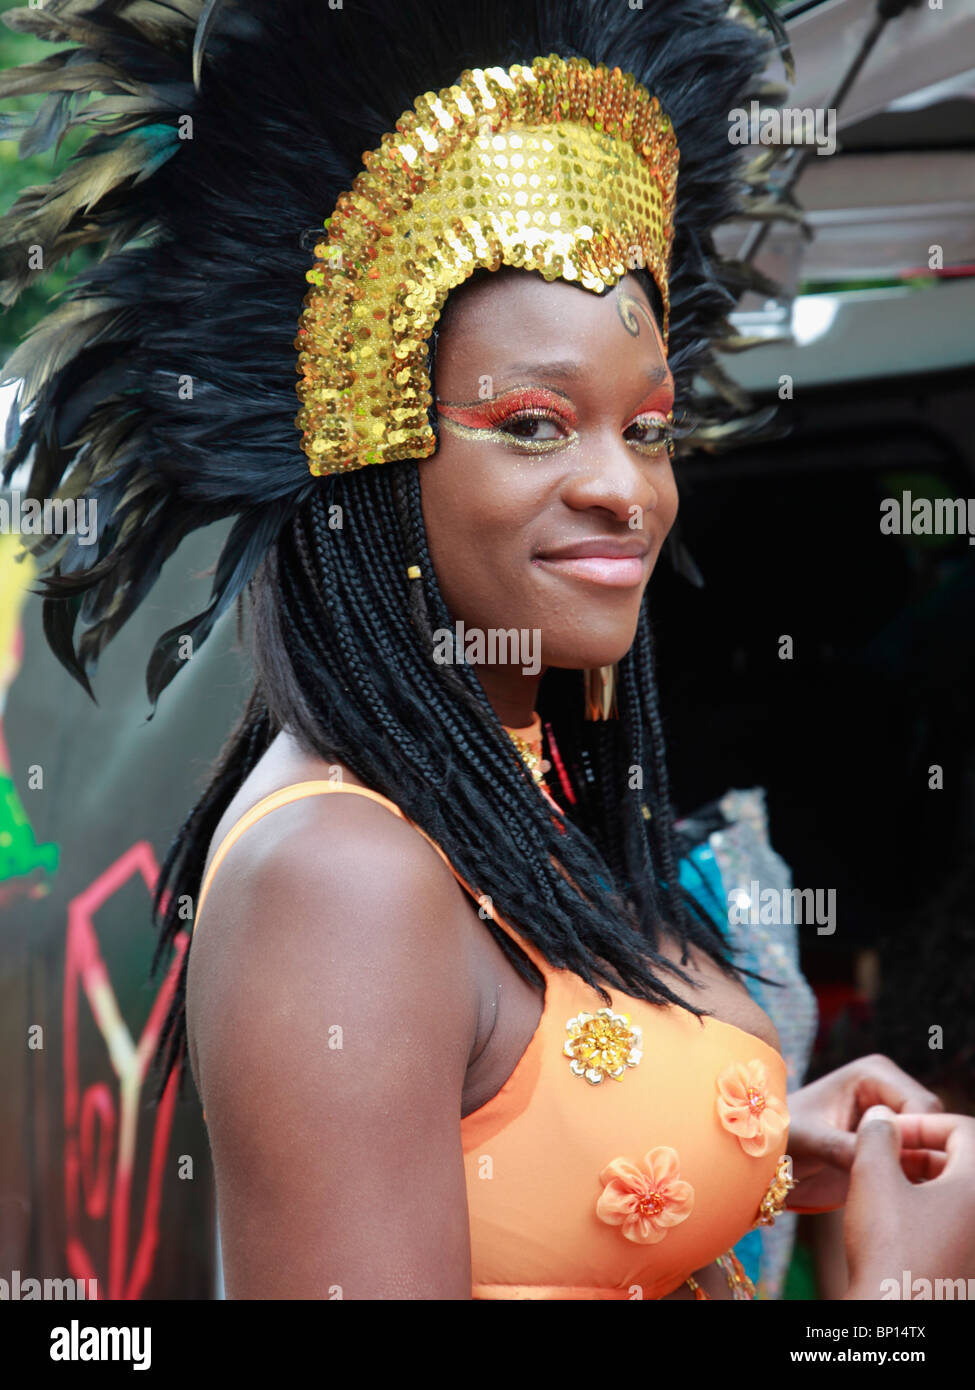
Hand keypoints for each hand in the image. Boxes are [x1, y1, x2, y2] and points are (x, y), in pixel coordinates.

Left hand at [785, 1054, 941, 1211]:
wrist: (768, 1160)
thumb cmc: (780, 1138)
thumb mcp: (809, 1140)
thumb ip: (843, 1146)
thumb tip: (876, 1161)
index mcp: (874, 1073)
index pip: (921, 1104)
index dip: (918, 1136)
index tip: (896, 1166)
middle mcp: (890, 1093)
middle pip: (934, 1128)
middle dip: (921, 1155)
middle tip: (894, 1184)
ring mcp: (895, 1122)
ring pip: (931, 1150)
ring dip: (916, 1172)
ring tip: (884, 1189)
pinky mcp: (893, 1149)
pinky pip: (920, 1169)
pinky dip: (910, 1183)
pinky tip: (886, 1195)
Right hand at [844, 1107, 974, 1297]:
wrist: (896, 1320)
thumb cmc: (889, 1250)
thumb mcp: (873, 1179)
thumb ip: (878, 1136)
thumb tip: (882, 1116)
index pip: (963, 1129)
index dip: (922, 1123)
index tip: (889, 1132)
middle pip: (965, 1161)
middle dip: (923, 1151)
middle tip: (887, 1157)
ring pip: (962, 1193)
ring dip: (927, 1180)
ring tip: (887, 1187)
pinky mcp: (972, 1264)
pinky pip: (961, 1223)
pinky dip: (935, 1210)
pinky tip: (899, 1220)